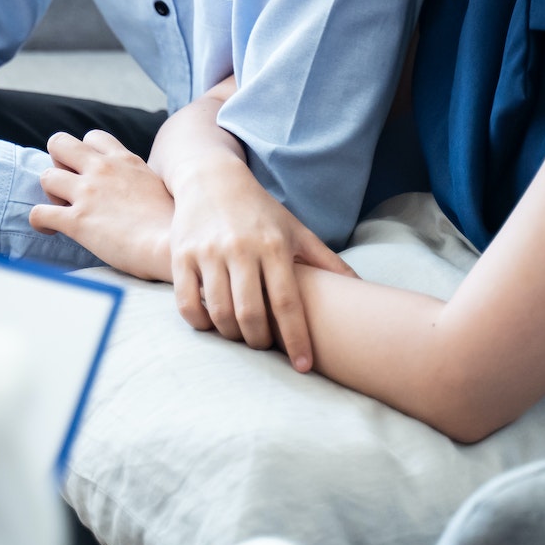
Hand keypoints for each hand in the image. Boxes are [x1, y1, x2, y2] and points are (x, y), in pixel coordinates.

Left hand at [27, 131, 176, 281]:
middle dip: (58, 163)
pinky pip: (38, 213)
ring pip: (46, 176)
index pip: (91, 137)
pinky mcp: (77, 220)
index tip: (89, 174)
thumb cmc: (171, 224)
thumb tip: (129, 189)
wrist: (170, 246)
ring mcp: (87, 192)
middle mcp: (102, 169)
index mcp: (124, 159)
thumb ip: (135, 178)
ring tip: (63, 211)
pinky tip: (49, 229)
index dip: (84, 155)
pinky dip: (39, 221)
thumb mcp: (156, 185)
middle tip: (69, 188)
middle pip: (59, 143)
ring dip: (50, 194)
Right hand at [165, 152, 350, 371]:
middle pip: (251, 315)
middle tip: (266, 345)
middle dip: (261, 342)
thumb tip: (362, 289)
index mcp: (273, 245)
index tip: (304, 366)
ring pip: (219, 313)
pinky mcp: (182, 256)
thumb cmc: (260, 211)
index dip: (297, 339)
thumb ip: (326, 261)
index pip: (287, 303)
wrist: (211, 178)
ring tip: (242, 334)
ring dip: (233, 335)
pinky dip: (201, 323)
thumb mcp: (296, 230)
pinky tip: (213, 323)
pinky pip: (187, 304)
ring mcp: (208, 252)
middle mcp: (240, 249)